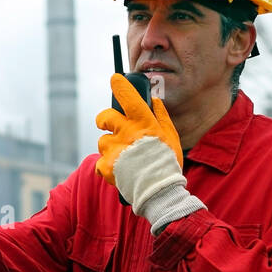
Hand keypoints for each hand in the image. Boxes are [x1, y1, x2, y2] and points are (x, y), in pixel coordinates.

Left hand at [95, 74, 203, 232]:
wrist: (159, 192)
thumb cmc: (167, 163)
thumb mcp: (171, 136)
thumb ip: (161, 116)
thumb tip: (154, 100)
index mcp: (143, 123)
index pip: (129, 97)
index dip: (120, 85)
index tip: (115, 79)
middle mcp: (127, 133)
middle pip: (104, 117)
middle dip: (104, 120)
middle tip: (107, 124)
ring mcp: (114, 149)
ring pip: (102, 141)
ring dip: (109, 147)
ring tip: (123, 159)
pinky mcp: (105, 165)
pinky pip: (100, 161)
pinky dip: (107, 166)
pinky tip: (120, 171)